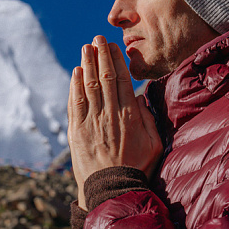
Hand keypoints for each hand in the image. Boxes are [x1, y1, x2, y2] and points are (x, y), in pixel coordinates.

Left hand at [67, 35, 162, 209]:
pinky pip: (75, 103)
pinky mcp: (77, 130)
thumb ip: (149, 119)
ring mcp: (91, 121)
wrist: (112, 190)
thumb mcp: (154, 144)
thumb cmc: (137, 168)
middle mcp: (109, 114)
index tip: (113, 47)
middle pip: (103, 77)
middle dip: (100, 55)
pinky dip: (74, 85)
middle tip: (97, 38)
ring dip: (86, 64)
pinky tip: (76, 72)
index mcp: (129, 115)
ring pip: (88, 86)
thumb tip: (141, 99)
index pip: (121, 80)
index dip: (116, 61)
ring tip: (86, 48)